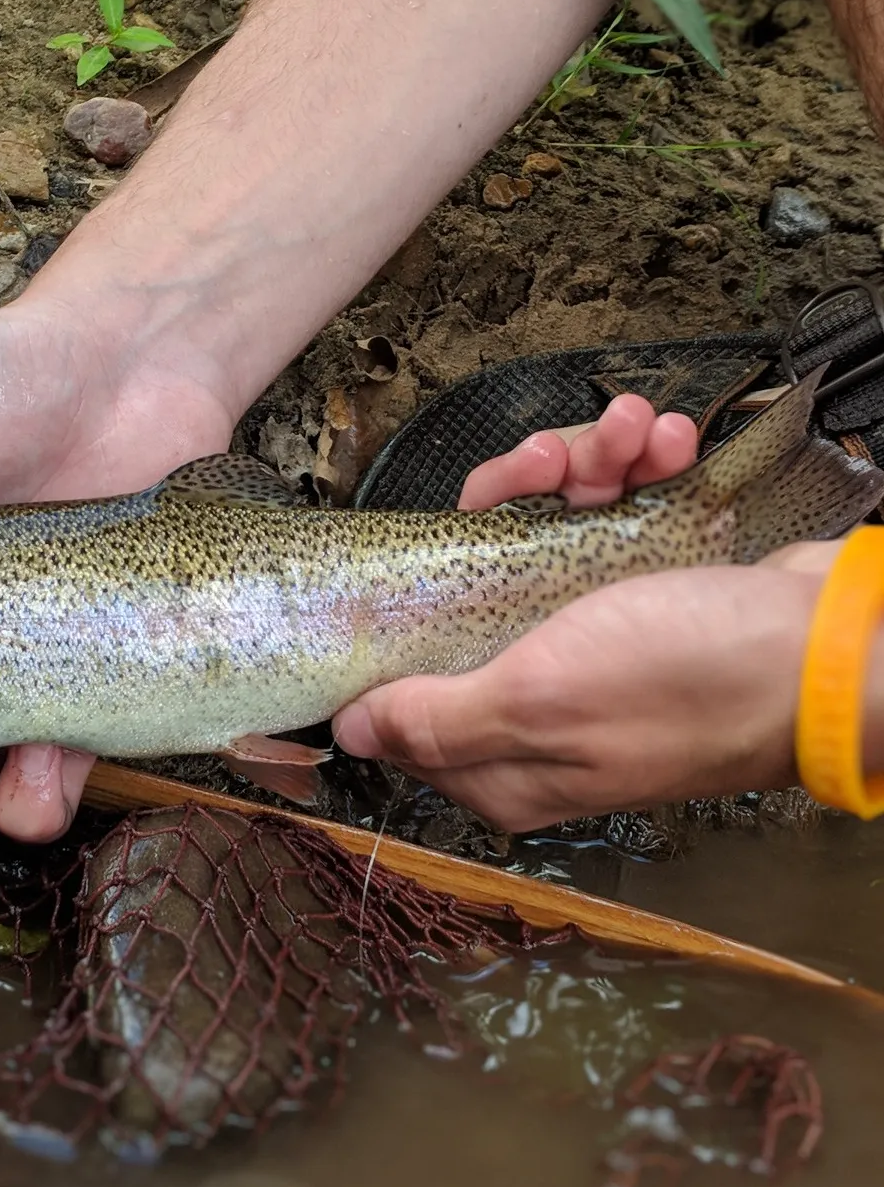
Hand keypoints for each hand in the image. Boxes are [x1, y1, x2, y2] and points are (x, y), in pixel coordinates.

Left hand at [333, 394, 826, 828]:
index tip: (427, 551)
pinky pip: (612, 511)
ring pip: (547, 524)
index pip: (410, 686)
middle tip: (550, 464)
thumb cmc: (692, 683)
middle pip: (473, 578)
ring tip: (630, 437)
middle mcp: (544, 695)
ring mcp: (598, 636)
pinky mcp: (648, 586)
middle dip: (512, 497)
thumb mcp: (539, 701)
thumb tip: (351, 732)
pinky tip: (664, 445)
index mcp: (505, 749)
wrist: (836, 649)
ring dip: (586, 463)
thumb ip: (437, 718)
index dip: (406, 616)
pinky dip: (637, 465)